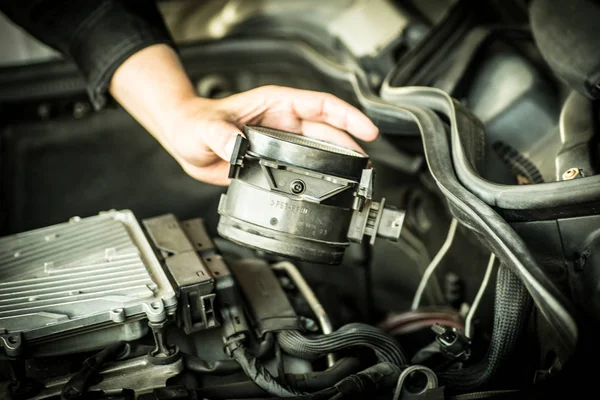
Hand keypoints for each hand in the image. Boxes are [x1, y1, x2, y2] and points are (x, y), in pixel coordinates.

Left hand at [166, 86, 378, 184]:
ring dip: (341, 161)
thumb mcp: (205, 127)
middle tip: (368, 164)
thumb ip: (221, 134)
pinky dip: (321, 175)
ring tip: (359, 177)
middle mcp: (283, 122)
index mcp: (275, 104)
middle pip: (328, 130)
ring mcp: (282, 142)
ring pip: (321, 150)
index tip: (366, 130)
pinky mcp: (276, 160)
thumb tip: (236, 145)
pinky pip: (305, 167)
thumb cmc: (195, 123)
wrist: (186, 140)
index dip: (346, 117)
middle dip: (352, 144)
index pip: (319, 106)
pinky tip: (329, 186)